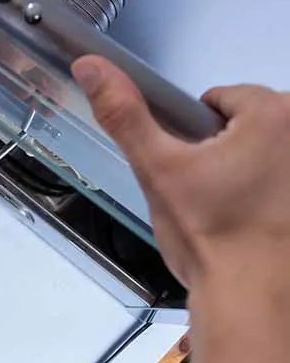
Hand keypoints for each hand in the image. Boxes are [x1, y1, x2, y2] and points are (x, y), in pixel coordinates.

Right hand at [72, 55, 289, 293]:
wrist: (250, 298)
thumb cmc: (209, 235)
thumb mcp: (156, 168)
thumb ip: (122, 113)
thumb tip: (90, 64)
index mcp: (274, 113)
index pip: (219, 99)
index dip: (194, 134)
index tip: (194, 171)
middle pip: (248, 124)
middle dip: (225, 152)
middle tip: (211, 195)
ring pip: (265, 154)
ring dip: (249, 174)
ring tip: (233, 213)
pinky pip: (279, 181)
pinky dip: (269, 197)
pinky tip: (255, 225)